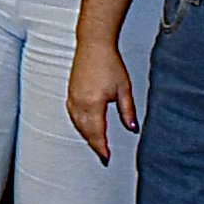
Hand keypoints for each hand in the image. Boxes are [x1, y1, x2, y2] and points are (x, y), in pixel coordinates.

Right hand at [66, 37, 133, 165]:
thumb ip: (127, 111)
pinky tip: (85, 127)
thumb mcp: (124, 89)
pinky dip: (79, 125)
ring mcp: (73, 98)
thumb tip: (132, 128)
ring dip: (86, 136)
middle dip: (94, 145)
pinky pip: (73, 115)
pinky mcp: (70, 93)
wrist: (94, 46)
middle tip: (103, 155)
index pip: (97, 133)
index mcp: (94, 104)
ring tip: (96, 144)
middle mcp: (80, 103)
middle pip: (85, 132)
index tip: (107, 158)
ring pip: (77, 125)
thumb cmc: (109, 63)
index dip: (102, 148)